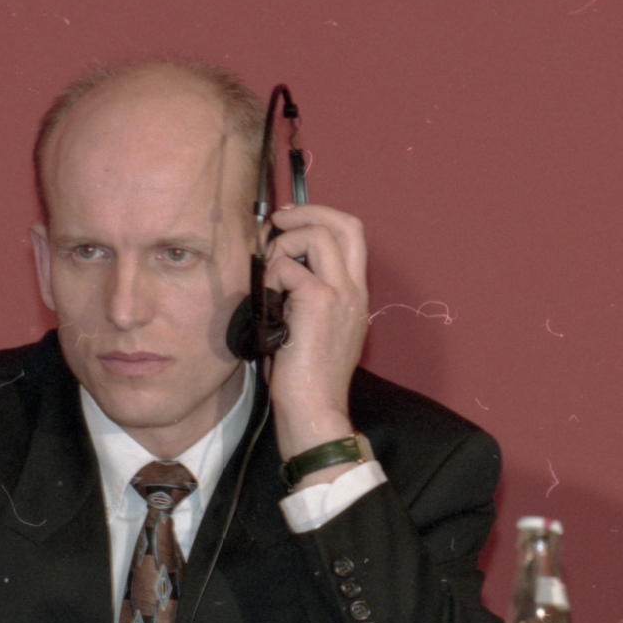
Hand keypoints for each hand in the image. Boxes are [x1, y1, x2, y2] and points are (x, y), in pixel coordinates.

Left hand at [262, 204, 370, 473]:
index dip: (319, 218)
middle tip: (278, 223)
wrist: (315, 410)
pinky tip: (266, 302)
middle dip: (307, 212)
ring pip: (317, 235)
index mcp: (355, 295)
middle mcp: (354, 290)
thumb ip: (305, 297)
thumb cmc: (305, 379)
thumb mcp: (312, 330)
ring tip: (269, 274)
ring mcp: (340, 294)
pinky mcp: (318, 302)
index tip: (289, 225)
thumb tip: (277, 268)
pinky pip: (287, 267)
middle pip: (346, 223)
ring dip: (284, 244)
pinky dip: (270, 276)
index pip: (351, 236)